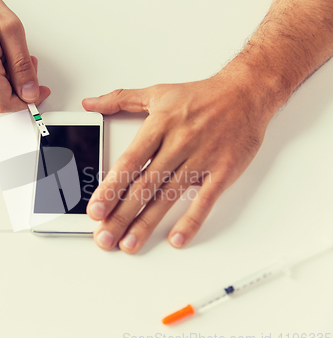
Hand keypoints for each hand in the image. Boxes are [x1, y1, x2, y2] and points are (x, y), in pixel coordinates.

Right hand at [0, 0, 49, 111]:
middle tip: (28, 61)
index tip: (39, 92)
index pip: (5, 102)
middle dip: (20, 85)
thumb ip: (22, 66)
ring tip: (9, 55)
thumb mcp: (12, 30)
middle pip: (2, 99)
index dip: (26, 101)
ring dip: (10, 80)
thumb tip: (30, 93)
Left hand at [82, 72, 275, 252]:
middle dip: (121, 215)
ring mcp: (201, 159)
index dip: (110, 188)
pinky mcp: (222, 171)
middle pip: (144, 186)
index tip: (95, 209)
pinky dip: (191, 220)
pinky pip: (205, 200)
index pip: (129, 162)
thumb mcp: (157, 92)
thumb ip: (120, 99)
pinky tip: (176, 239)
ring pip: (168, 197)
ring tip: (129, 244)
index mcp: (159, 126)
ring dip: (147, 224)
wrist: (246, 92)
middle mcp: (178, 144)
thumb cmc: (201, 96)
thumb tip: (90, 104)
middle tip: (104, 238)